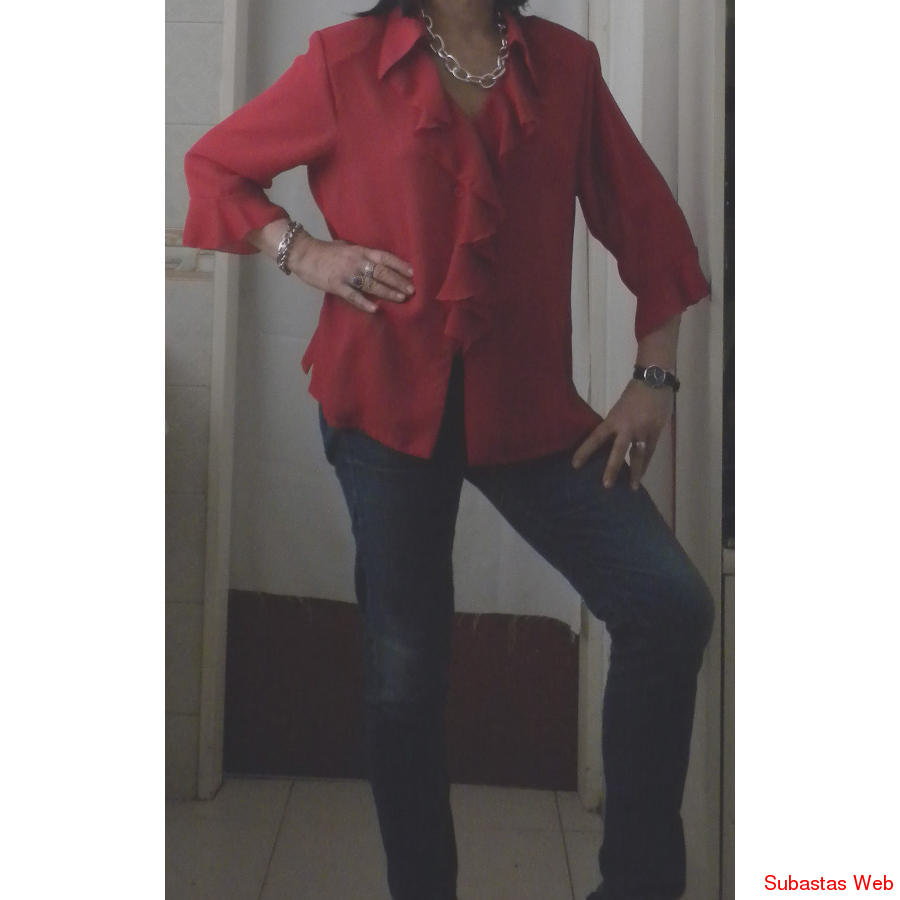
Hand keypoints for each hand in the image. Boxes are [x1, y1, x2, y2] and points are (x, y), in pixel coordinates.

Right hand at [288, 234, 414, 313]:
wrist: (303, 254)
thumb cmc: (326, 251)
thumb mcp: (347, 247)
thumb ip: (362, 254)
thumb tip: (378, 261)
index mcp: (360, 251)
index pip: (384, 257)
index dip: (399, 265)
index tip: (412, 273)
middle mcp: (356, 261)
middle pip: (381, 272)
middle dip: (398, 281)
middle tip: (412, 290)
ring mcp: (346, 274)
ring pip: (371, 284)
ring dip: (387, 292)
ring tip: (401, 298)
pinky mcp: (336, 285)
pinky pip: (353, 295)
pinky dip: (364, 302)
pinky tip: (375, 309)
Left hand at [571, 380, 673, 489]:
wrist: (655, 380)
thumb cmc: (634, 393)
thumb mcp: (619, 408)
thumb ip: (615, 424)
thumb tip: (609, 441)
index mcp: (614, 419)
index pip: (596, 438)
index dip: (585, 451)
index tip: (575, 465)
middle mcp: (628, 427)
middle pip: (618, 451)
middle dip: (612, 469)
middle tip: (606, 485)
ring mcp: (644, 430)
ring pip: (638, 455)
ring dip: (635, 472)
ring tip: (632, 487)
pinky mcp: (657, 432)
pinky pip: (650, 451)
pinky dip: (646, 463)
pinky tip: (643, 473)